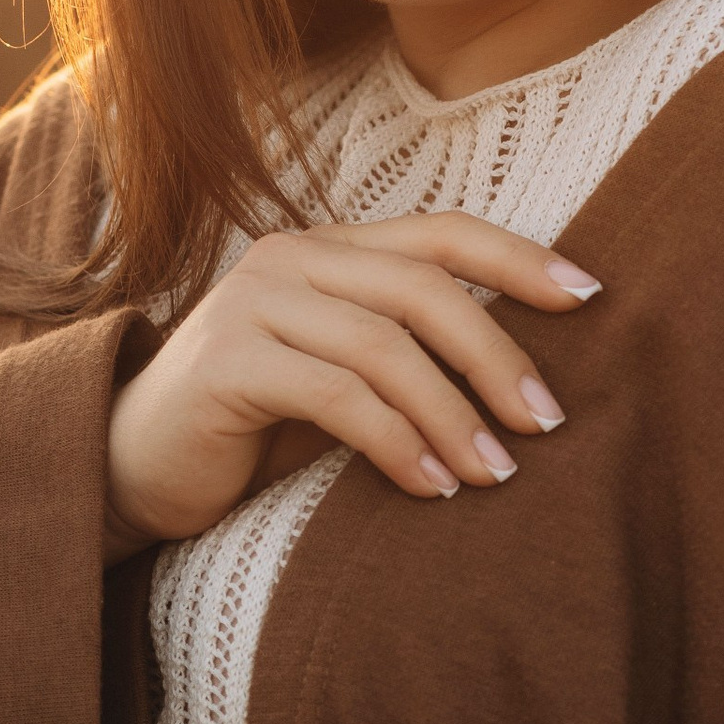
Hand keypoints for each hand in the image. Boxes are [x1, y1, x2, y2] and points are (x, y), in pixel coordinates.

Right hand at [103, 215, 600, 553]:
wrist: (132, 467)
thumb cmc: (255, 431)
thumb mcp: (346, 382)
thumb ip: (411, 357)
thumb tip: (530, 382)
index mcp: (329, 250)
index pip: (443, 234)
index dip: (521, 258)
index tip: (592, 296)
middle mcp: (292, 258)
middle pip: (426, 289)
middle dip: (498, 355)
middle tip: (547, 421)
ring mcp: (254, 304)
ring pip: (386, 346)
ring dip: (453, 416)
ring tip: (496, 475)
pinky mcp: (227, 362)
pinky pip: (338, 397)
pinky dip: (396, 444)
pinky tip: (431, 489)